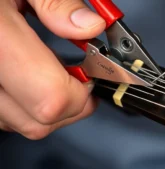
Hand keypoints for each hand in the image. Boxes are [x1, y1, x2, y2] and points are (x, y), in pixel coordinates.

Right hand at [0, 0, 105, 138]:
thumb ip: (57, 3)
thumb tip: (90, 27)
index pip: (51, 97)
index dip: (82, 91)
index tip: (95, 72)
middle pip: (40, 121)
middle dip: (74, 104)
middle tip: (84, 76)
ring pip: (24, 124)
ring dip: (53, 107)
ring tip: (58, 74)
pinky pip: (7, 117)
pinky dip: (30, 106)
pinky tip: (34, 80)